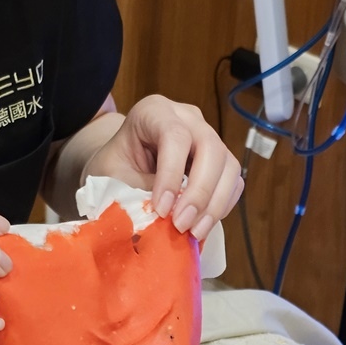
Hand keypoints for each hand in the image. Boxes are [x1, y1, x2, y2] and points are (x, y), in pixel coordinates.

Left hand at [81, 94, 243, 241]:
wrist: (119, 165)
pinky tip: (204, 224)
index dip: (171, 175)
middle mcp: (187, 118)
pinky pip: (232, 181)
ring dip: (215, 204)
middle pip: (210, 147)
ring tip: (195, 233)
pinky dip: (222, 205)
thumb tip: (165, 219)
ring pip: (228, 165)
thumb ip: (138, 193)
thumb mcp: (113, 178)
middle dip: (200, 192)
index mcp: (154, 112)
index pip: (175, 136)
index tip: (161, 209)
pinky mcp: (217, 161)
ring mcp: (206, 137)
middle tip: (182, 225)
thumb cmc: (113, 167)